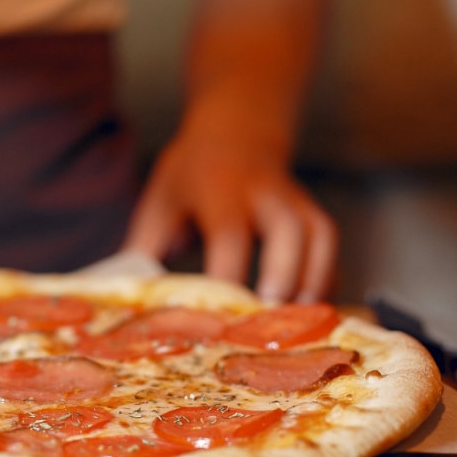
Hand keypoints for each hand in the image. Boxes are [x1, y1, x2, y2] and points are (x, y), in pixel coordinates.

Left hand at [122, 119, 336, 302]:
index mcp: (219, 190)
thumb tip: (128, 300)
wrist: (236, 130)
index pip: (229, 234)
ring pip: (318, 236)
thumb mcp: (160, 201)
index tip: (219, 316)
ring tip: (298, 326)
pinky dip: (325, 278)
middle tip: (271, 319)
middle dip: (285, 275)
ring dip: (313, 281)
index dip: (228, 275)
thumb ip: (145, 248)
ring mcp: (293, 201)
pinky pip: (328, 246)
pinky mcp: (312, 212)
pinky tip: (310, 312)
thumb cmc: (190, 175)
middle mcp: (264, 193)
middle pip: (289, 229)